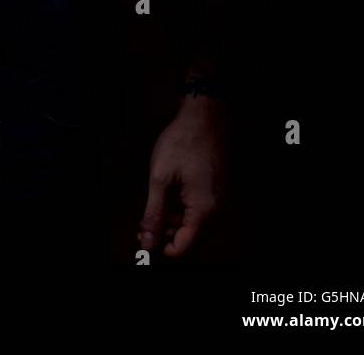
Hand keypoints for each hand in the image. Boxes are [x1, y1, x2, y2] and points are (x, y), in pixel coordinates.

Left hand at [138, 96, 227, 258]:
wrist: (204, 116)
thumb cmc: (183, 142)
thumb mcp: (160, 177)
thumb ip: (154, 213)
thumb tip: (148, 243)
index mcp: (203, 209)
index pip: (184, 247)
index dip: (162, 247)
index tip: (145, 237)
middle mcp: (216, 209)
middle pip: (190, 237)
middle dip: (166, 234)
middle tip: (144, 224)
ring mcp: (218, 200)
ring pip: (194, 225)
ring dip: (173, 221)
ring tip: (154, 207)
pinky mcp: (216, 191)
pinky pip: (199, 211)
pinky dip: (182, 210)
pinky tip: (169, 196)